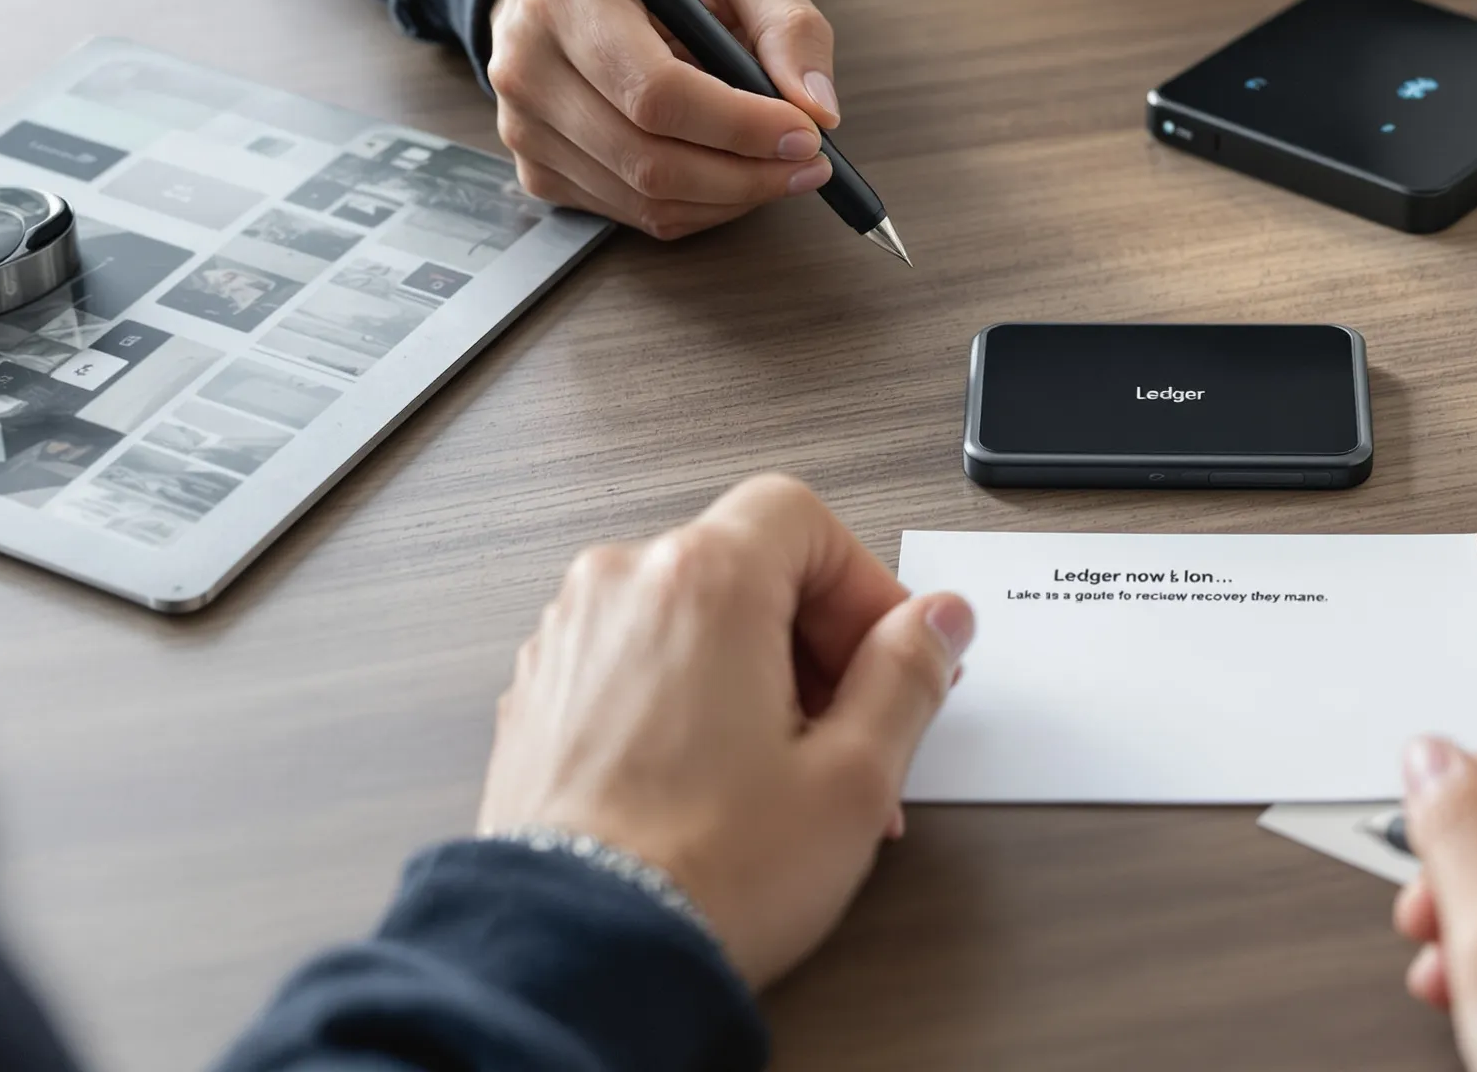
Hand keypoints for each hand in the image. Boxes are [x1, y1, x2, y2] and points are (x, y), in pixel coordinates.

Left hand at [477, 475, 973, 986]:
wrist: (578, 958)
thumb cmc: (703, 874)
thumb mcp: (853, 775)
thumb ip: (907, 674)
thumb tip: (938, 621)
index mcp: (703, 580)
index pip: (802, 518)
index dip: (862, 585)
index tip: (890, 653)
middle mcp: (622, 589)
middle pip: (746, 566)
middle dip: (814, 641)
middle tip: (854, 728)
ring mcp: (567, 642)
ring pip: (689, 619)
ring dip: (753, 675)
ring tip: (789, 775)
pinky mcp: (538, 699)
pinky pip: (635, 664)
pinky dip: (686, 701)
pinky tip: (717, 785)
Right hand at [488, 0, 838, 239]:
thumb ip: (787, 21)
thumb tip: (820, 108)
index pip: (655, 93)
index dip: (741, 126)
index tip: (808, 133)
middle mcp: (527, 66)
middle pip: (649, 161)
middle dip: (748, 176)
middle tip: (811, 163)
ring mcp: (523, 124)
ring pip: (645, 201)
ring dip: (730, 197)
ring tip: (777, 163)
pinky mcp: (536, 165)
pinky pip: (630, 214)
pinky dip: (696, 205)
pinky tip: (725, 166)